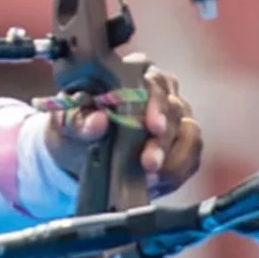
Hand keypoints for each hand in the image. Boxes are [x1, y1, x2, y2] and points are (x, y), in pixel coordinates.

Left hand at [44, 53, 203, 197]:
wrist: (79, 156)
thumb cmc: (76, 129)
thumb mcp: (67, 124)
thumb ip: (78, 122)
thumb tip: (97, 121)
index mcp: (133, 74)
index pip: (154, 81)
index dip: (156, 104)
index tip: (152, 126)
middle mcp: (161, 91)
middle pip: (175, 109)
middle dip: (163, 141)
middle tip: (149, 164)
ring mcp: (176, 118)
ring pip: (190, 134)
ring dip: (173, 160)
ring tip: (151, 179)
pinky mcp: (182, 145)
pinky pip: (191, 158)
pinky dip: (176, 173)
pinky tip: (158, 183)